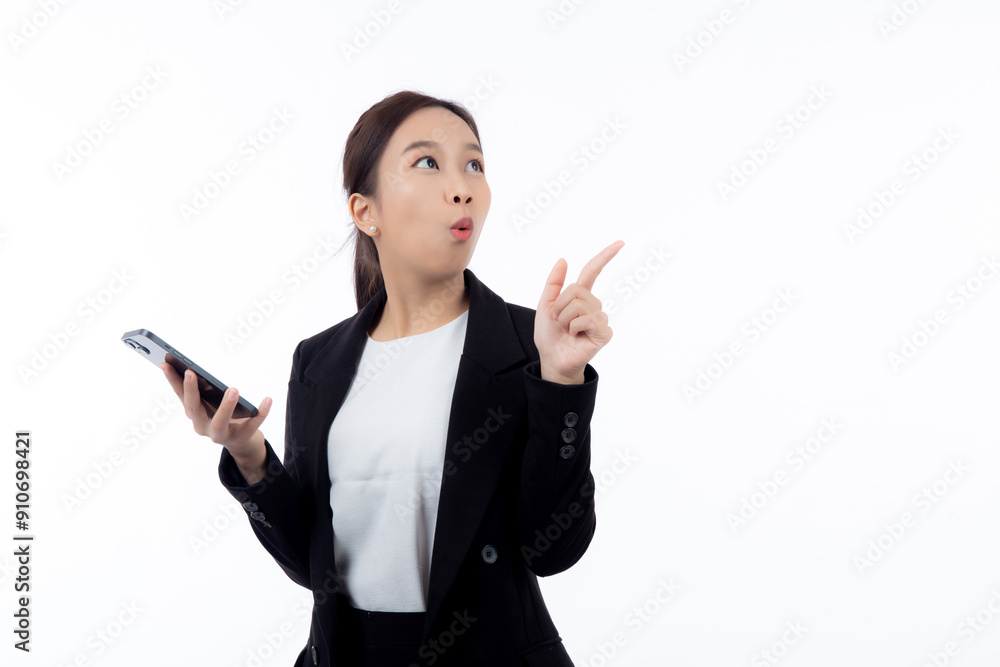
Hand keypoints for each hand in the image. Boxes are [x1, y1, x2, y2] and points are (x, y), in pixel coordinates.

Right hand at [159, 363, 272, 461]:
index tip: (165, 363)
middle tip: (192, 372)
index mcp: (194, 414)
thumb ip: (201, 389)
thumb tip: (191, 367)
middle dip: (191, 390)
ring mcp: (221, 435)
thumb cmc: (224, 416)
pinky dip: (261, 412)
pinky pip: (253, 425)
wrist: (242, 442)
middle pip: (194, 409)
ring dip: (226, 406)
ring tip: (233, 389)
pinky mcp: (241, 438)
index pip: (180, 395)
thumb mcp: (210, 403)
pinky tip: (268, 399)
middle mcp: (202, 426)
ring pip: (220, 422)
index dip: (172, 380)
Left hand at [534, 240, 623, 382]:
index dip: (605, 256)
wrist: (552, 359)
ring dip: (565, 318)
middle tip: (559, 322)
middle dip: (559, 305)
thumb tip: (563, 259)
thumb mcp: (545, 305)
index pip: (593, 271)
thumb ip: (553, 283)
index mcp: (580, 297)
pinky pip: (587, 319)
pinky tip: (576, 337)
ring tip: (567, 331)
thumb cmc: (550, 336)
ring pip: (578, 305)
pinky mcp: (605, 332)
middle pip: (575, 290)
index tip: (621, 243)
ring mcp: (601, 318)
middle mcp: (594, 305)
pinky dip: (575, 327)